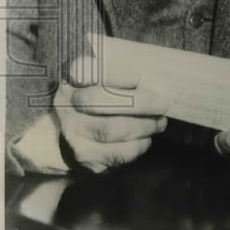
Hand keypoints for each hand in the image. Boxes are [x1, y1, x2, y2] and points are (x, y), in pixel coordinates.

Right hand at [54, 55, 168, 172]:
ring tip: (160, 122)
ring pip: (113, 129)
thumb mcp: (100, 80)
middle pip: (101, 101)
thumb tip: (155, 77)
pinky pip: (117, 153)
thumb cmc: (96, 100)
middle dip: (140, 103)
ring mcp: (72, 133)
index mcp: (71, 79)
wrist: (66, 139)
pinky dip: (139, 145)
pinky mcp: (84, 157)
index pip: (86, 71)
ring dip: (145, 126)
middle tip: (163, 104)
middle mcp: (66, 105)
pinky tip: (146, 139)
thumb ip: (118, 73)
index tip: (137, 78)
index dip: (113, 75)